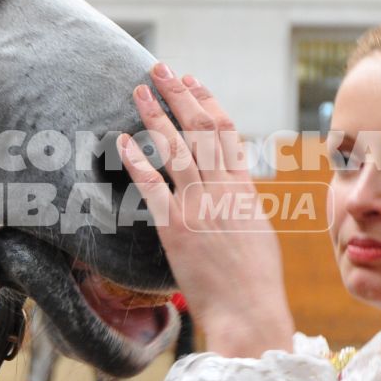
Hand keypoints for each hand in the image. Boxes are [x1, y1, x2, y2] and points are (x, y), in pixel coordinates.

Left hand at [118, 63, 295, 359]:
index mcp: (244, 188)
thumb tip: (232, 187)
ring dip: (156, 115)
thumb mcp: (257, 231)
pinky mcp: (175, 228)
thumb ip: (241, 203)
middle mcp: (222, 190)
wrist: (249, 312)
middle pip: (199, 129)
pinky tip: (124, 141)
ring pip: (176, 149)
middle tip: (160, 68)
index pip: (225, 132)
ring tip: (140, 90)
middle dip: (179, 95)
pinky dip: (138, 161)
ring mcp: (198, 206)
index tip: (192, 81)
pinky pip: (152, 187)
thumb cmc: (255, 281)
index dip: (207, 101)